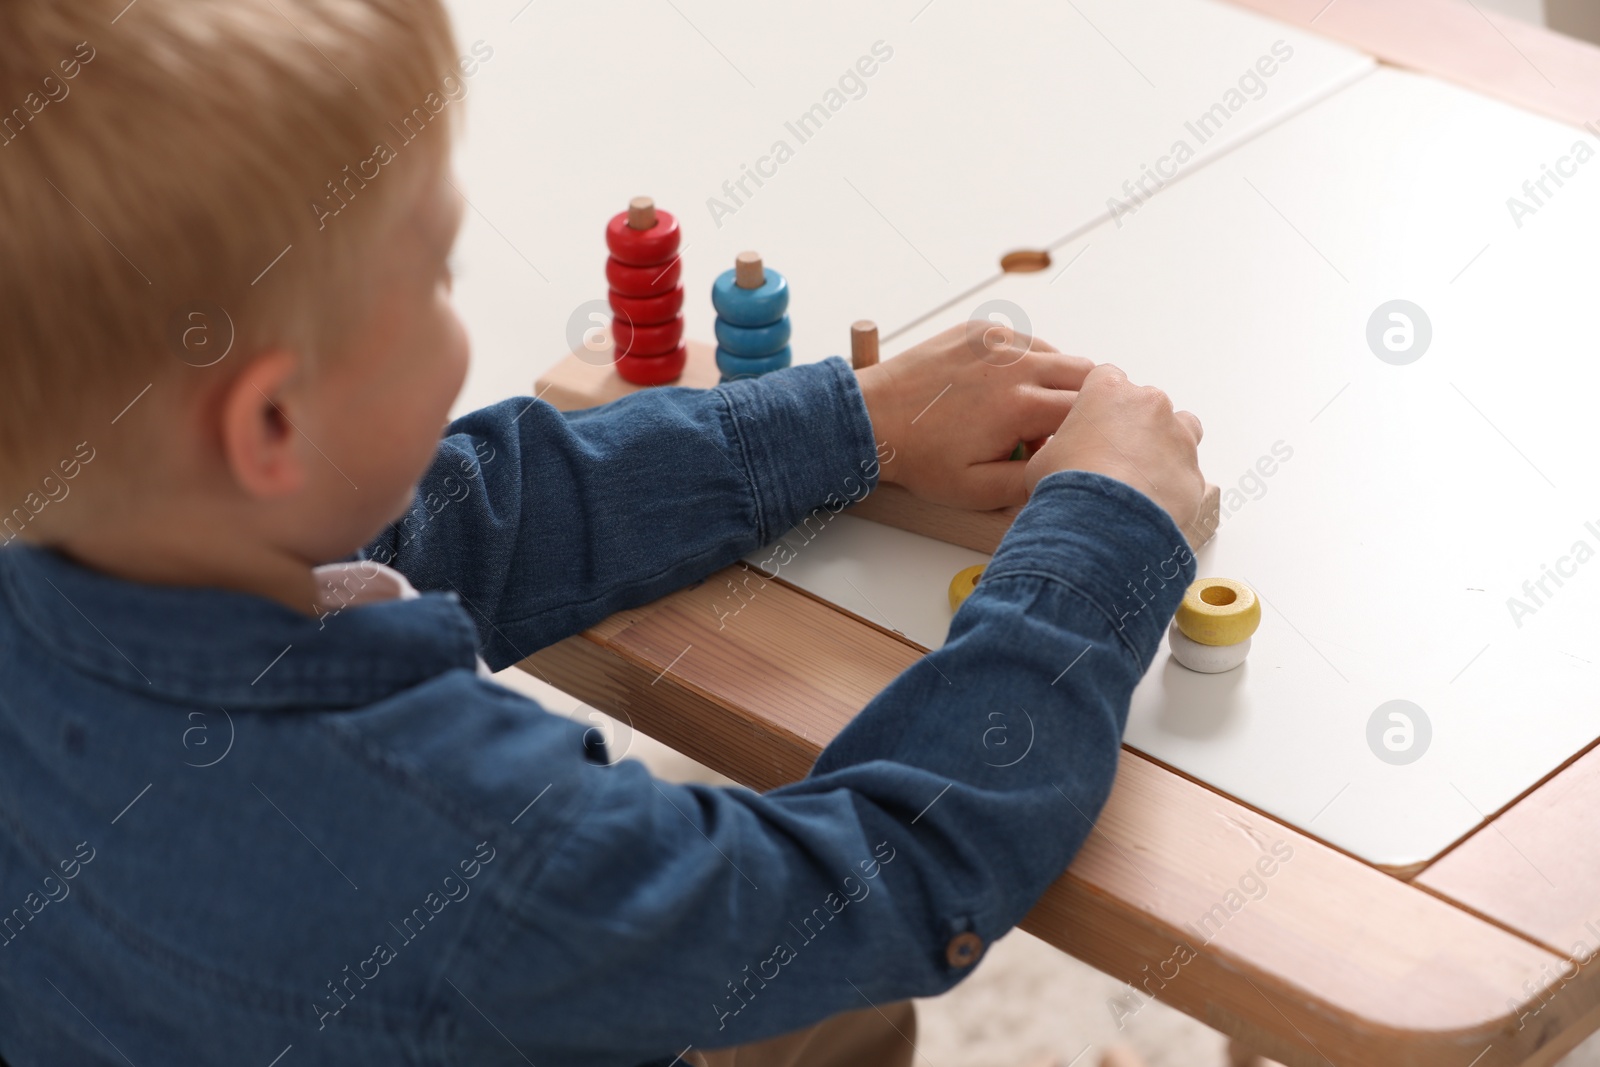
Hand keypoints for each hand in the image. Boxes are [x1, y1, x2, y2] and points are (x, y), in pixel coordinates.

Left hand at [856, 321, 1093, 509]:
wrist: (872, 419)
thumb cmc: (920, 458)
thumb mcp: (976, 490)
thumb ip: (1031, 483)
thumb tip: (1069, 473)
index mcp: (1020, 406)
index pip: (1090, 411)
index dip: (1090, 432)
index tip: (1076, 447)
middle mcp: (1016, 364)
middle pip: (1088, 374)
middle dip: (1085, 403)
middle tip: (1060, 430)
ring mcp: (999, 341)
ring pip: (1060, 355)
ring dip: (1058, 383)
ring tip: (1025, 413)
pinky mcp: (982, 329)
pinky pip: (1028, 342)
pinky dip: (1030, 365)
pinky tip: (1003, 391)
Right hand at [1023, 363, 1215, 545]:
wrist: (1100, 521)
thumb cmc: (1066, 485)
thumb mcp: (1042, 460)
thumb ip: (1059, 448)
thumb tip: (1059, 461)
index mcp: (1108, 391)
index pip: (1107, 378)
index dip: (1099, 403)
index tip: (1093, 424)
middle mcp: (1149, 404)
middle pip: (1146, 404)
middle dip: (1134, 426)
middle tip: (1112, 459)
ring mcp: (1178, 436)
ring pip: (1181, 430)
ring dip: (1165, 446)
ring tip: (1141, 477)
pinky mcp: (1193, 472)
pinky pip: (1185, 474)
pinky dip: (1172, 486)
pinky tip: (1150, 505)